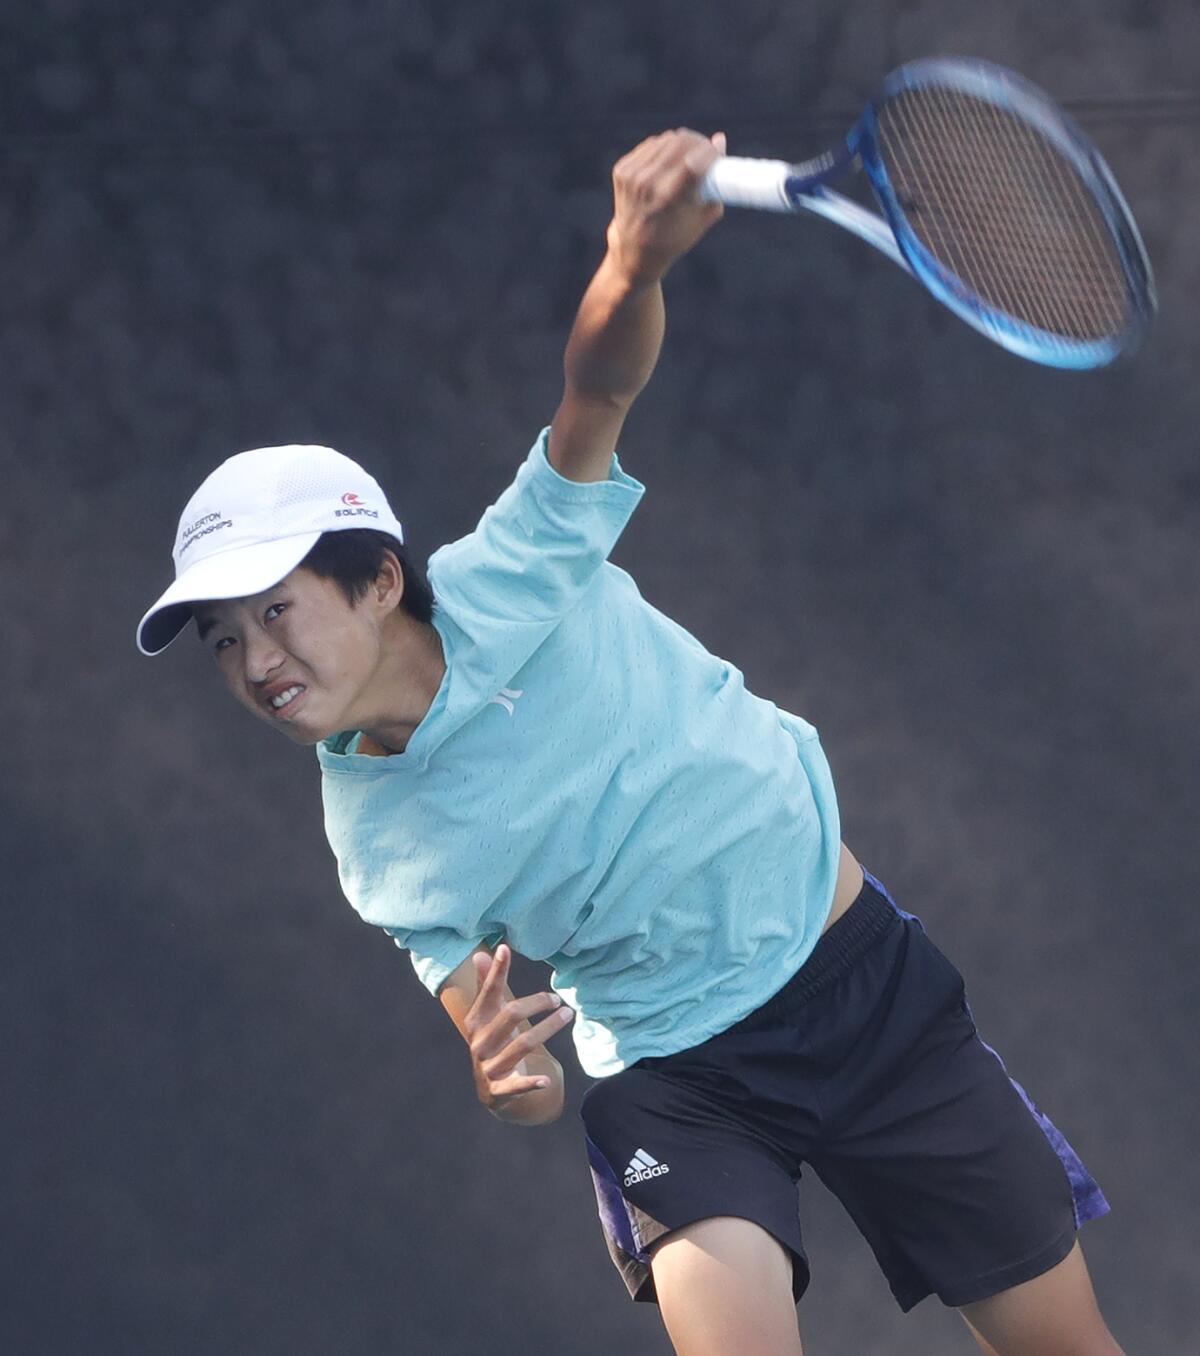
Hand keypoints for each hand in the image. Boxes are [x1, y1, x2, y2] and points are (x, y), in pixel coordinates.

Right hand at [463, 944, 572, 1112]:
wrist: (488, 1089)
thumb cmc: (494, 1041)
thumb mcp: (489, 1016)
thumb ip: (487, 986)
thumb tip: (481, 954)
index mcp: (475, 1022)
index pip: (488, 992)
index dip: (496, 971)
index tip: (505, 949)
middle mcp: (479, 1043)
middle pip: (510, 1014)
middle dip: (537, 1003)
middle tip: (558, 998)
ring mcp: (488, 1067)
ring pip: (522, 1045)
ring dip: (548, 1028)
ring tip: (568, 1014)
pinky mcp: (499, 1091)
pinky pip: (517, 1085)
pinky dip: (531, 1083)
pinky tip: (547, 1081)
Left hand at [606, 128, 725, 288]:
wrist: (634, 250)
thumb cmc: (674, 237)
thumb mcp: (701, 218)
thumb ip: (716, 182)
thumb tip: (720, 139)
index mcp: (667, 201)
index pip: (693, 162)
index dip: (709, 151)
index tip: (717, 151)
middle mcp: (646, 186)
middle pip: (679, 143)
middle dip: (698, 142)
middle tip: (707, 149)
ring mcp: (631, 176)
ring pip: (666, 140)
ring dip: (682, 142)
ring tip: (691, 154)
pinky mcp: (622, 170)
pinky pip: (651, 145)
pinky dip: (664, 147)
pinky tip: (671, 158)